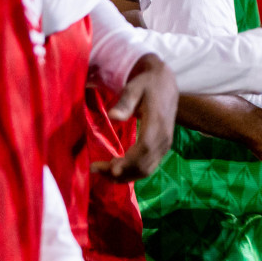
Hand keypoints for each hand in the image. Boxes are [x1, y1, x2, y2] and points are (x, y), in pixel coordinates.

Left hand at [92, 54, 177, 181]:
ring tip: (102, 172)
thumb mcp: (134, 88)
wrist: (166, 84)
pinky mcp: (162, 149)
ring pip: (146, 170)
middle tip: (96, 169)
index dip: (128, 162)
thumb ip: (124, 103)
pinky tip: (116, 170)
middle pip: (143, 164)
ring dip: (124, 176)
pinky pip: (148, 167)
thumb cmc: (147, 85)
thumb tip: (112, 116)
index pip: (145, 148)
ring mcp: (165, 145)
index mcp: (157, 122)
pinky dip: (132, 173)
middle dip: (120, 172)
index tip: (110, 168)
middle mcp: (164, 138)